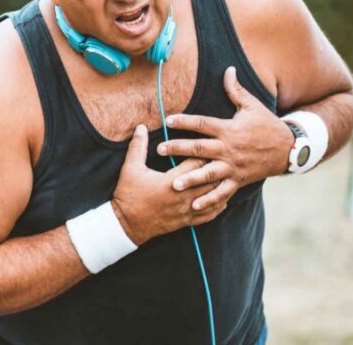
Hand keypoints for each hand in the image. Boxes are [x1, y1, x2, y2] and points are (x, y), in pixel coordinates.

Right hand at [111, 125, 230, 245]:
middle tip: (222, 158)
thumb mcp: (130, 168)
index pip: (196, 164)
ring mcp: (186, 210)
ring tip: (226, 176)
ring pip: (212, 198)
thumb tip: (141, 127)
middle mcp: (183, 196)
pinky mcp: (186, 221)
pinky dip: (217, 206)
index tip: (206, 146)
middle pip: (209, 180)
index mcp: (171, 181)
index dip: (202, 153)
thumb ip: (137, 146)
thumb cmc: (128, 194)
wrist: (126, 224)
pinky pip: (208, 215)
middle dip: (216, 168)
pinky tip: (222, 200)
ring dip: (219, 187)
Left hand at [155, 66, 293, 210]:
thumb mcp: (252, 106)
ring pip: (209, 174)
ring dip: (191, 179)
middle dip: (178, 148)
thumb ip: (235, 90)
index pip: (202, 123)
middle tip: (159, 150)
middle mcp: (229, 149)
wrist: (289, 149)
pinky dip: (209, 200)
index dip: (184, 121)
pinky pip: (222, 192)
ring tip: (173, 183)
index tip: (167, 120)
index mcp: (229, 129)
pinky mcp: (239, 180)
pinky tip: (194, 207)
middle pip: (200, 148)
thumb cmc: (267, 125)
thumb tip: (227, 69)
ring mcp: (233, 166)